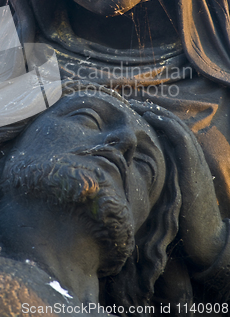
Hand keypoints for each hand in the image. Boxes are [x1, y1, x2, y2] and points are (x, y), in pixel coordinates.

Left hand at [130, 100, 226, 267]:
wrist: (208, 238)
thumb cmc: (185, 220)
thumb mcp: (171, 193)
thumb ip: (159, 178)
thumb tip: (135, 173)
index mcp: (186, 161)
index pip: (169, 132)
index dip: (153, 118)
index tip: (133, 110)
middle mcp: (191, 156)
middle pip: (171, 124)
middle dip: (152, 110)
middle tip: (131, 100)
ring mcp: (194, 160)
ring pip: (176, 127)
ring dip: (157, 111)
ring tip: (139, 102)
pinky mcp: (192, 167)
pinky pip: (181, 139)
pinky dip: (168, 125)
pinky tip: (153, 116)